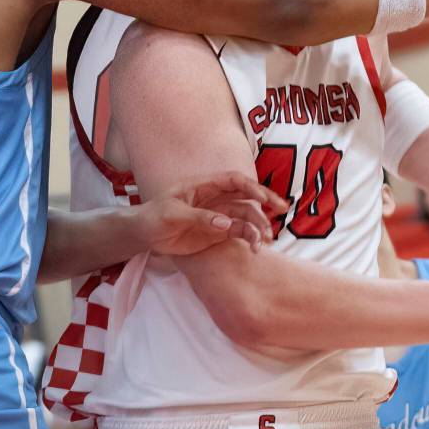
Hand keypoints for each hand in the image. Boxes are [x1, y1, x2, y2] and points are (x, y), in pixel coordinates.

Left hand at [138, 172, 288, 256]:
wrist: (145, 234)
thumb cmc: (155, 216)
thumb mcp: (173, 215)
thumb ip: (199, 218)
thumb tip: (225, 223)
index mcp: (204, 186)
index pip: (232, 180)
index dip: (250, 186)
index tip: (262, 198)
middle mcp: (216, 198)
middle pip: (246, 195)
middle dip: (266, 200)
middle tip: (283, 209)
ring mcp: (219, 215)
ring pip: (246, 216)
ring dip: (259, 225)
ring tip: (267, 240)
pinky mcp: (219, 231)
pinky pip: (240, 232)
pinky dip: (251, 238)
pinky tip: (257, 248)